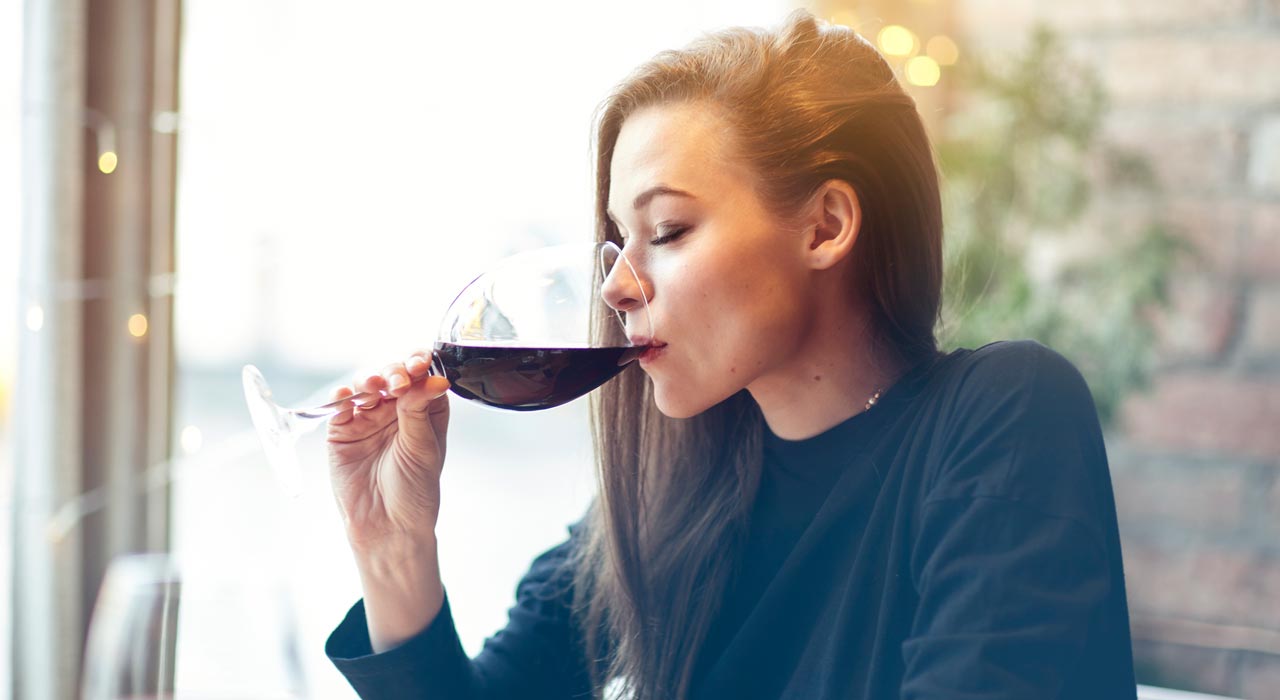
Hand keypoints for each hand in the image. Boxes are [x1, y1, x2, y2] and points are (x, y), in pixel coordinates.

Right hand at [326, 351, 450, 553]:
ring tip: (374, 385)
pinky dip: (341, 397)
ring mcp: (368, 418)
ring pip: (366, 386)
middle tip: (397, 381)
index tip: (419, 362)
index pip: (422, 376)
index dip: (419, 364)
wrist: (387, 526)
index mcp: (424, 410)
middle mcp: (396, 410)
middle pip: (393, 375)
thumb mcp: (423, 448)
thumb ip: (420, 410)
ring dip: (369, 379)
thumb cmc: (414, 491)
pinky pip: (340, 407)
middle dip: (394, 371)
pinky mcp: (342, 431)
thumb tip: (433, 378)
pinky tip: (347, 395)